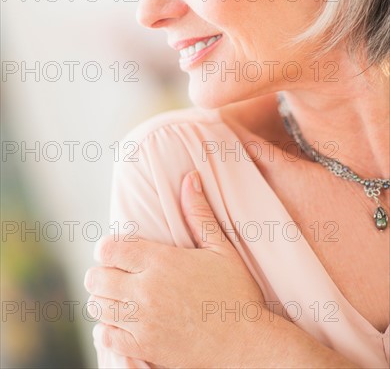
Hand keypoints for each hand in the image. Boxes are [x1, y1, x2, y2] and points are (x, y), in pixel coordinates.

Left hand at [84, 171, 266, 367]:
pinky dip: (106, 329)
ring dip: (103, 299)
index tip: (115, 251)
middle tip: (115, 273)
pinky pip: (106, 338)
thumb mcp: (221, 248)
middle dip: (101, 272)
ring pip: (98, 306)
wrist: (247, 343)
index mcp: (161, 261)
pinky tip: (119, 322)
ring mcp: (143, 322)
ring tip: (118, 296)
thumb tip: (190, 178)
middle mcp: (146, 290)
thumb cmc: (236, 292)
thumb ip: (199, 213)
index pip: (109, 249)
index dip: (106, 247)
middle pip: (96, 278)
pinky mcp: (144, 349)